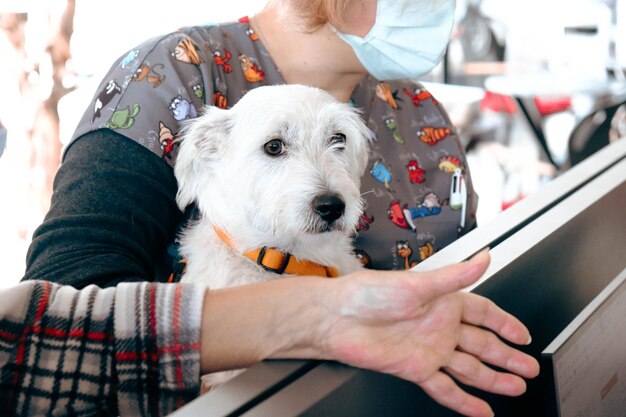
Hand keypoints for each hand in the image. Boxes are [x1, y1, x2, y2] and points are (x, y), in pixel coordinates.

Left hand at [319, 249, 538, 416]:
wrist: (337, 319)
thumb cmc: (368, 293)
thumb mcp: (418, 283)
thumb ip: (455, 275)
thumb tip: (484, 257)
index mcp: (443, 301)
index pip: (484, 314)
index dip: (505, 324)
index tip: (523, 335)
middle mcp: (438, 326)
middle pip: (483, 344)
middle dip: (507, 355)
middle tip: (529, 366)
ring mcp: (429, 349)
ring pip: (470, 368)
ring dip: (493, 379)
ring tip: (516, 387)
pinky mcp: (416, 369)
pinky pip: (446, 388)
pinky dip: (464, 401)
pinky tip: (481, 410)